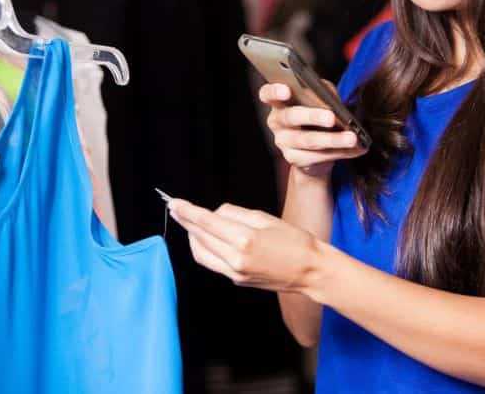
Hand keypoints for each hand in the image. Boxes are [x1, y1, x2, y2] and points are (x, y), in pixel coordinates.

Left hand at [168, 199, 319, 292]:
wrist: (310, 270)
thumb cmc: (294, 241)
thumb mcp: (265, 218)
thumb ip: (236, 214)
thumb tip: (215, 214)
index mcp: (245, 239)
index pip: (206, 222)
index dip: (187, 212)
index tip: (174, 203)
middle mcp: (236, 258)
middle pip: (199, 237)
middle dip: (185, 221)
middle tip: (176, 208)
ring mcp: (235, 272)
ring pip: (201, 253)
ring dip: (192, 236)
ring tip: (191, 222)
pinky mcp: (236, 279)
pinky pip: (212, 263)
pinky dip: (205, 249)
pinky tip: (207, 238)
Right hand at [259, 82, 366, 176]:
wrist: (315, 148)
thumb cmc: (316, 114)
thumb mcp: (320, 98)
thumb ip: (323, 92)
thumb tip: (332, 100)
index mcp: (280, 102)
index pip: (268, 93)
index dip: (274, 91)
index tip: (286, 90)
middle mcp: (277, 121)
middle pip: (291, 117)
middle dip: (312, 116)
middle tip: (331, 118)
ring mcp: (283, 142)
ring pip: (308, 140)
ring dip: (332, 139)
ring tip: (352, 138)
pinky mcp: (294, 159)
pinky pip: (318, 156)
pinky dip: (340, 152)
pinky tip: (355, 149)